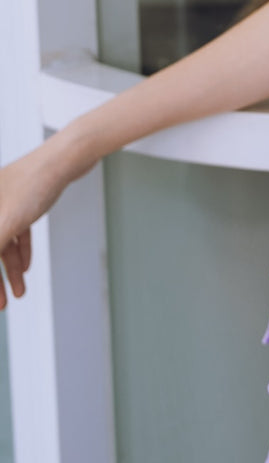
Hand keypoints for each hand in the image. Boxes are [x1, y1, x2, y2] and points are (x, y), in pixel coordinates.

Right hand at [0, 145, 70, 308]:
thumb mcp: (5, 223)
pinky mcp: (24, 199)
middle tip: (0, 306)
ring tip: (18, 293)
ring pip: (2, 241)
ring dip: (9, 269)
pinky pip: (16, 231)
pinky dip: (21, 251)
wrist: (68, 156)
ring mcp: (5, 200)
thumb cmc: (34, 184)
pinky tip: (27, 269)